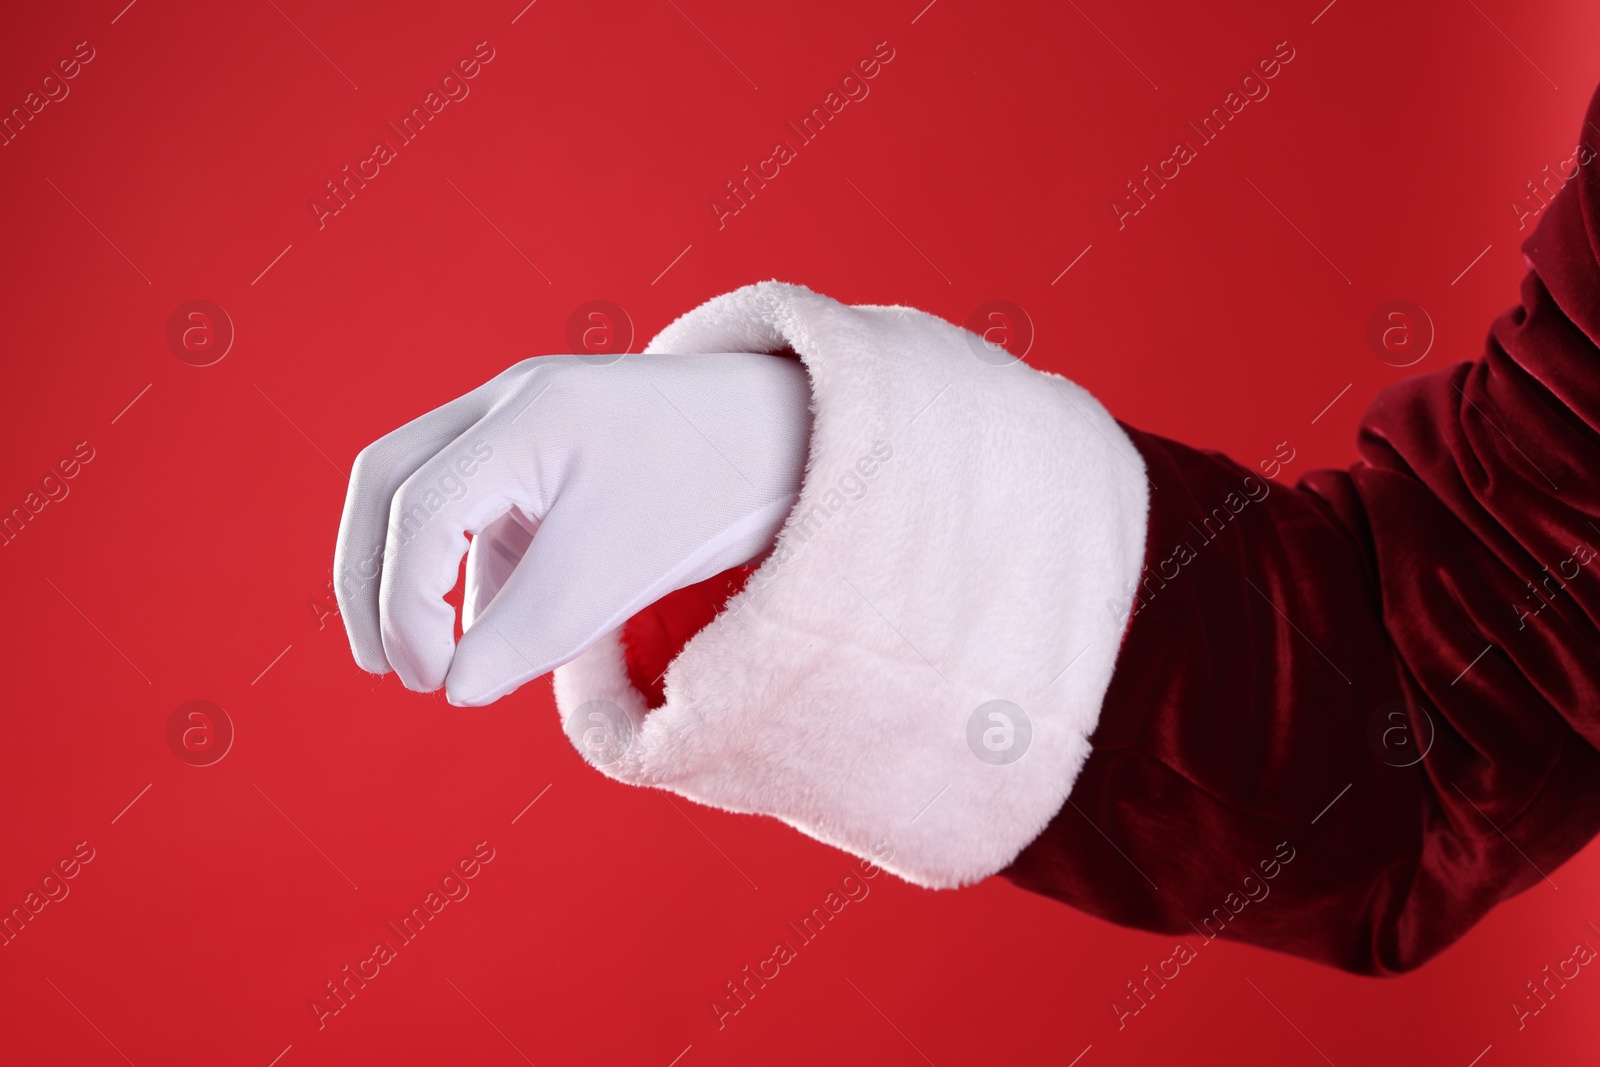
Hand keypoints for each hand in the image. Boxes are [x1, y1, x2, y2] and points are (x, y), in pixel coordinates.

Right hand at [333, 352, 811, 705]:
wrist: (798, 437)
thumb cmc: (717, 492)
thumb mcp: (618, 572)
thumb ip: (527, 633)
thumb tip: (454, 689)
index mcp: (525, 414)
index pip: (418, 510)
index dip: (404, 607)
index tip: (432, 684)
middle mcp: (514, 403)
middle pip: (391, 482)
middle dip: (371, 577)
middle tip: (383, 667)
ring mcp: (533, 420)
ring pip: (432, 493)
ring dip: (421, 576)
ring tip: (441, 663)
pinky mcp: (558, 449)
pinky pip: (486, 507)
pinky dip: (477, 571)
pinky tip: (501, 631)